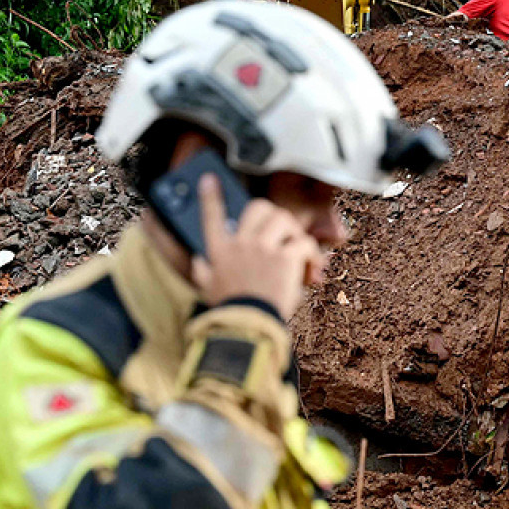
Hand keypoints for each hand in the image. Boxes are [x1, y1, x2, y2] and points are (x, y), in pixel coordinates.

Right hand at [188, 175, 320, 320]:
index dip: (210, 196)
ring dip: (295, 232)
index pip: (211, 217)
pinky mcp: (284, 258)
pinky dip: (312, 254)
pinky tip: (311, 268)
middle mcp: (240, 244)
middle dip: (275, 214)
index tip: (210, 180)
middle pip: (258, 207)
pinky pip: (304, 243)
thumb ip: (203, 272)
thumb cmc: (231, 312)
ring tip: (299, 251)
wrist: (248, 328)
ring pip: (284, 219)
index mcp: (219, 252)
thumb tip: (196, 259)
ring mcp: (262, 249)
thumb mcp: (209, 290)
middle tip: (284, 232)